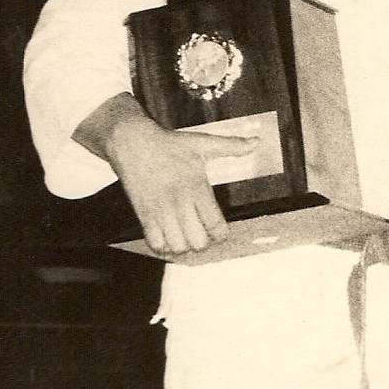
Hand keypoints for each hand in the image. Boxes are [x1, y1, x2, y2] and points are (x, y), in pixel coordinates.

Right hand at [109, 113, 257, 256]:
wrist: (132, 142)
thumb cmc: (169, 144)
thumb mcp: (202, 142)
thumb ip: (231, 146)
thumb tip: (256, 142)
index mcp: (197, 187)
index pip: (215, 225)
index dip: (220, 234)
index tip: (218, 231)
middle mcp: (179, 202)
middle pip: (198, 241)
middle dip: (203, 242)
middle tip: (201, 233)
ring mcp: (160, 210)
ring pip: (177, 246)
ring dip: (184, 245)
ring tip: (184, 236)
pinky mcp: (144, 214)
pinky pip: (155, 243)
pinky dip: (163, 245)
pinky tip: (167, 236)